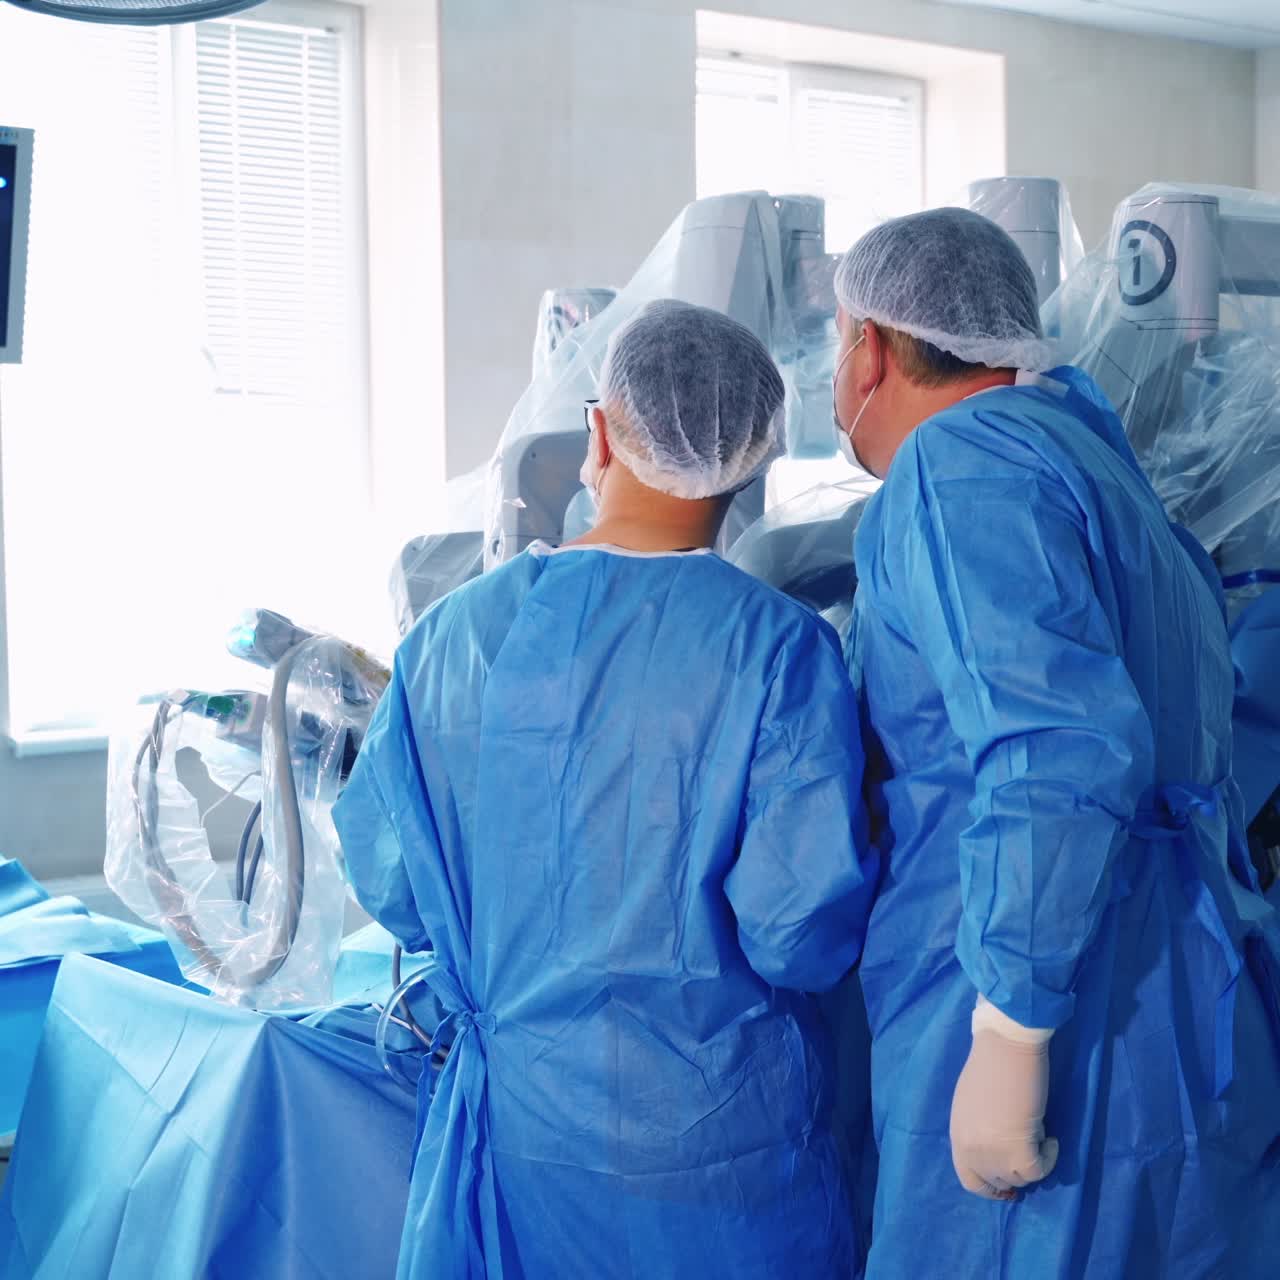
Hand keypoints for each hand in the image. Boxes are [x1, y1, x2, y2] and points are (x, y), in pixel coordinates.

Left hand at [949, 1003, 1058, 1199]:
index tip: (1008, 1185)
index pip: (970, 1180)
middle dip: (1014, 1171)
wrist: (1005, 1046)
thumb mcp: (971, 1104)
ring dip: (1032, 1162)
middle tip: (1029, 1154)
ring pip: (1019, 1178)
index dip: (990, 1187)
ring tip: (1038, 1136)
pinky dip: (1049, 1158)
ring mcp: (994, 1153)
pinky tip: (1050, 1138)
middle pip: (997, 1181)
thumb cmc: (990, 1065)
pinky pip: (1039, 1170)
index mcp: (958, 1136)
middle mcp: (972, 1150)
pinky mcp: (1019, 1150)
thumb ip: (978, 1129)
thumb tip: (995, 1148)